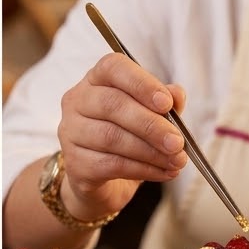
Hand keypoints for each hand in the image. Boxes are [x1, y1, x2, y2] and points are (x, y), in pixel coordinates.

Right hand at [57, 53, 188, 219]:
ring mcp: (71, 132)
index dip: (140, 83)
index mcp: (95, 79)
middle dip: (150, 124)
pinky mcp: (75, 164)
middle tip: (177, 141)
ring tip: (176, 160)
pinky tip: (163, 172)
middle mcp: (77, 101)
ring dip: (150, 150)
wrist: (103, 181)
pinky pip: (111, 165)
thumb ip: (163, 102)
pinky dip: (143, 169)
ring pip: (111, 137)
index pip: (112, 67)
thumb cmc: (127, 136)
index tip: (166, 103)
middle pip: (112, 104)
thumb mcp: (149, 114)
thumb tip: (177, 94)